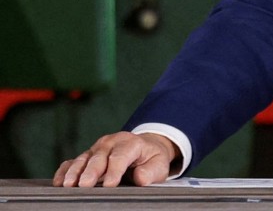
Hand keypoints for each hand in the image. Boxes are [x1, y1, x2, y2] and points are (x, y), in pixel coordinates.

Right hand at [52, 131, 179, 186]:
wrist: (144, 147)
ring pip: (83, 159)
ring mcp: (97, 148)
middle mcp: (111, 143)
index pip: (121, 156)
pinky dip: (65, 170)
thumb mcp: (159, 164)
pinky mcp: (87, 155)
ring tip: (68, 185)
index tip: (110, 185)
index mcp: (130, 143)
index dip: (114, 170)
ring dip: (74, 172)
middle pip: (99, 157)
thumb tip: (141, 178)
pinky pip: (72, 161)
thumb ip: (151, 171)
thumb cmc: (150, 158)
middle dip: (91, 171)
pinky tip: (59, 181)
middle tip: (84, 185)